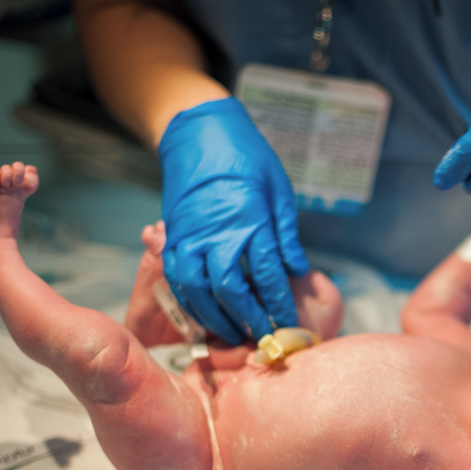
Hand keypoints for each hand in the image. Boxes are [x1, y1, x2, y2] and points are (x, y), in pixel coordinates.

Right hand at [158, 97, 308, 343]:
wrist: (198, 132)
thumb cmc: (246, 157)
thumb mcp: (278, 189)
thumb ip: (286, 234)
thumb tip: (298, 269)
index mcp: (250, 220)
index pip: (268, 275)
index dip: (279, 304)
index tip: (288, 323)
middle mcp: (216, 232)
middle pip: (231, 290)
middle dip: (248, 318)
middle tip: (262, 337)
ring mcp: (190, 236)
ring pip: (199, 291)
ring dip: (216, 318)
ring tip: (234, 334)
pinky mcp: (172, 236)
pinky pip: (177, 279)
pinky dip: (191, 303)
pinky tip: (205, 316)